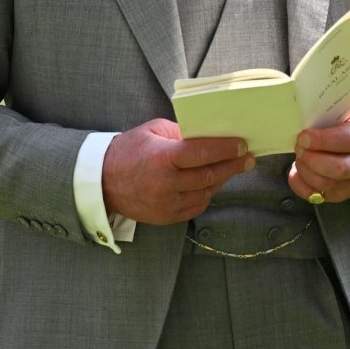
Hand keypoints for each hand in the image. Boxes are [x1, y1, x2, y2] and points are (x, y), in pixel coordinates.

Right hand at [102, 118, 253, 223]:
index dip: (225, 150)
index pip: (200, 153)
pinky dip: (207, 193)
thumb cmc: (128, 151)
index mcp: (161, 159)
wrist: (102, 181)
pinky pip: (196, 206)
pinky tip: (212, 182)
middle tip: (247, 158)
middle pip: (209, 176)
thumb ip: (182, 133)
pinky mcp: (167, 217)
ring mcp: (167, 204)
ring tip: (232, 168)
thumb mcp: (153, 131)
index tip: (242, 145)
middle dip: (232, 166)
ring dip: (221, 180)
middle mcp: (165, 184)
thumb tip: (212, 135)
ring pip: (206, 192)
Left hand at [289, 109, 349, 203]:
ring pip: (325, 183)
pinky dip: (300, 184)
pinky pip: (315, 195)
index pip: (347, 141)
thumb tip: (302, 121)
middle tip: (299, 147)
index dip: (323, 140)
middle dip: (312, 159)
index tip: (304, 137)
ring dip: (305, 170)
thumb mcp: (347, 113)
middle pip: (338, 169)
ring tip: (300, 156)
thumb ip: (329, 117)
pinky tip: (296, 171)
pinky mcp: (339, 194)